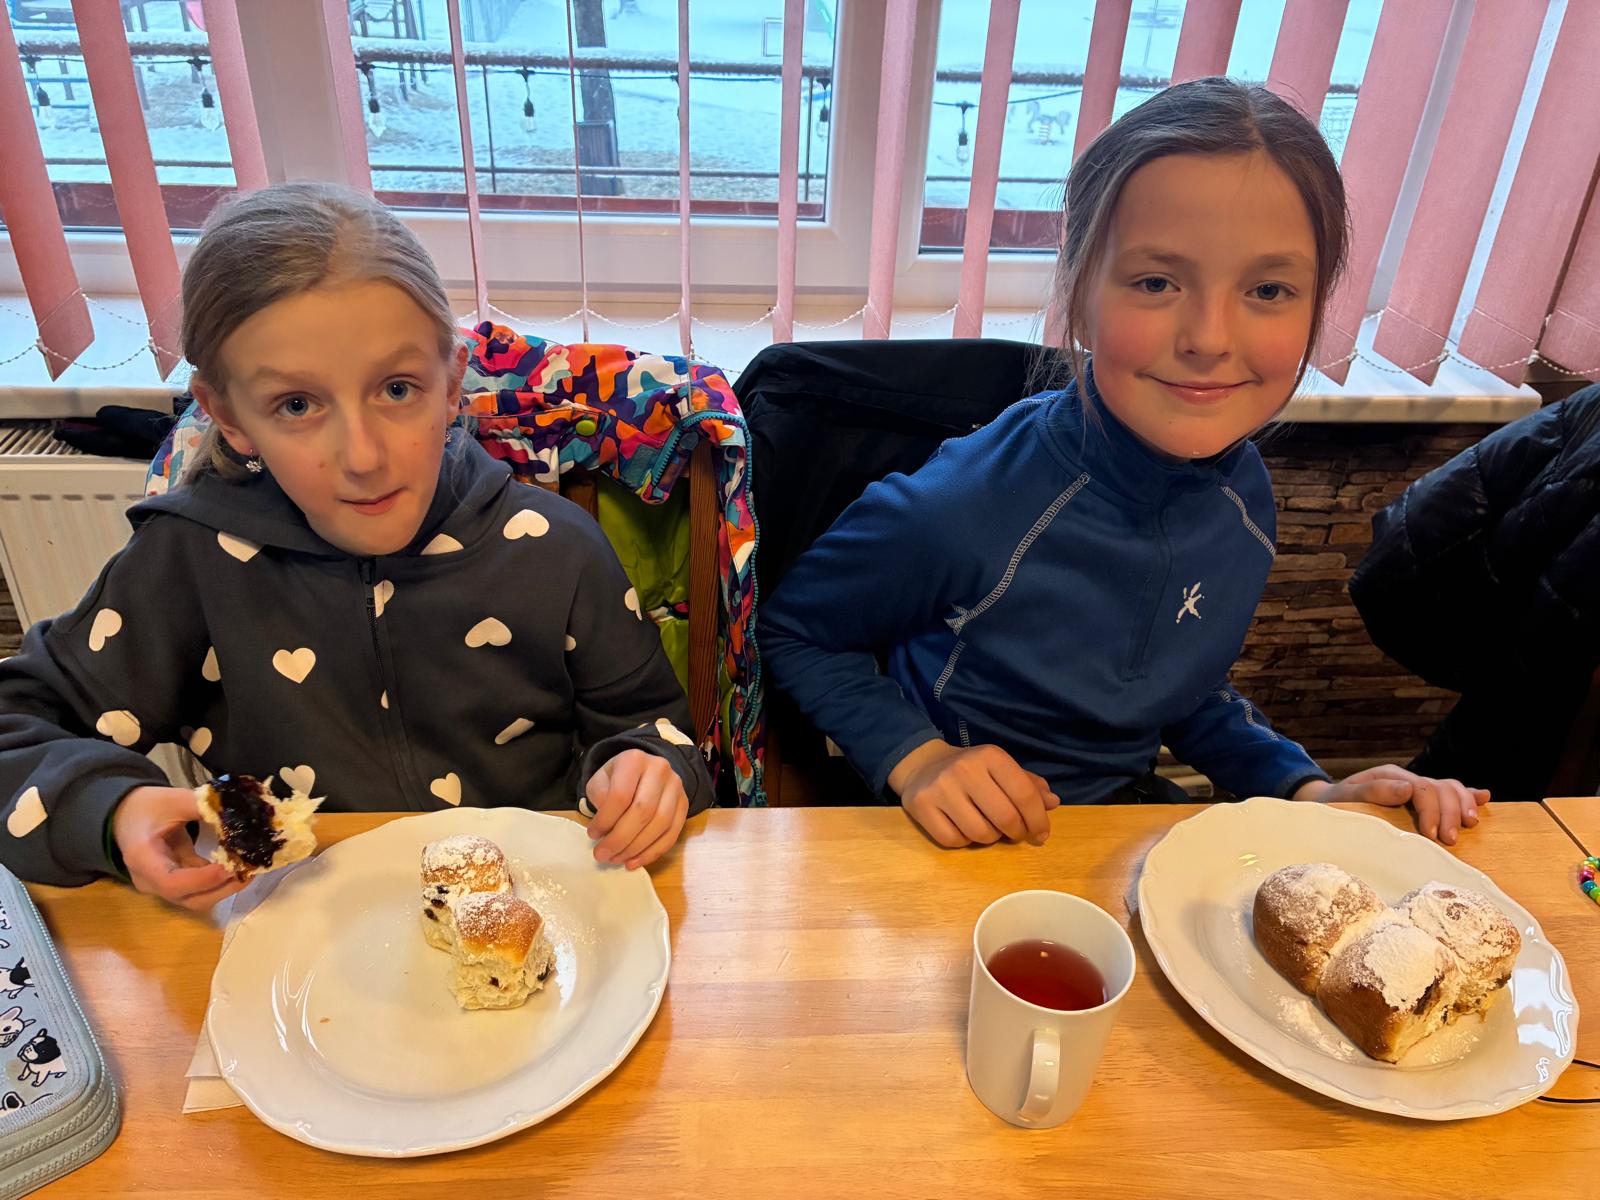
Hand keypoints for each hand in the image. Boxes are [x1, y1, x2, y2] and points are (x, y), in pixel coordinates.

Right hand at [111, 786, 246, 910]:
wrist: (125, 815)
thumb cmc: (146, 807)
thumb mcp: (173, 800)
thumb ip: (204, 806)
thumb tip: (240, 812)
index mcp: (142, 858)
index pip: (172, 882)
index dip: (204, 879)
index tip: (231, 866)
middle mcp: (149, 880)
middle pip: (188, 898)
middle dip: (222, 888)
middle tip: (250, 870)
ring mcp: (161, 885)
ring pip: (195, 898)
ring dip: (224, 887)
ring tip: (250, 868)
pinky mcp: (173, 882)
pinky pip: (197, 888)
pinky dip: (218, 880)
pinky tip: (238, 866)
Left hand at [583, 749, 688, 869]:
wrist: (644, 770)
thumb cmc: (617, 778)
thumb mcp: (601, 780)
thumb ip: (600, 798)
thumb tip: (605, 829)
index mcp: (634, 760)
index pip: (620, 795)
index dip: (605, 820)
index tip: (592, 835)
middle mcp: (660, 770)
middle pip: (643, 811)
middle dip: (620, 839)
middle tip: (603, 855)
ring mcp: (676, 787)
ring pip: (660, 824)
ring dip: (637, 848)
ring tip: (617, 859)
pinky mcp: (685, 804)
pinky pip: (672, 834)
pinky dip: (653, 852)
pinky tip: (635, 861)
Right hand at [888, 740, 1059, 848]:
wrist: (922, 765)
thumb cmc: (970, 770)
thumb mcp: (1000, 769)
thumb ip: (1028, 785)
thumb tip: (1053, 803)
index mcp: (990, 755)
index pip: (1024, 794)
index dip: (1038, 820)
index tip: (1041, 834)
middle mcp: (964, 769)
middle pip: (1005, 818)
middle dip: (1017, 833)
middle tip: (1017, 834)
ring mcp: (940, 788)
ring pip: (980, 834)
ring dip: (990, 838)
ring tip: (987, 827)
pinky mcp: (921, 806)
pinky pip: (954, 841)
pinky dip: (964, 841)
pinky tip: (963, 828)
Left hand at [1293, 765, 1489, 845]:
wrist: (1328, 803)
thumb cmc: (1336, 804)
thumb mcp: (1346, 797)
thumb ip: (1373, 791)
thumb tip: (1407, 788)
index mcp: (1390, 777)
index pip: (1422, 788)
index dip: (1431, 811)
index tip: (1433, 836)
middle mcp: (1407, 779)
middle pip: (1441, 788)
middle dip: (1450, 814)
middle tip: (1450, 841)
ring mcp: (1417, 787)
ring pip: (1450, 788)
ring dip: (1463, 806)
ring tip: (1469, 826)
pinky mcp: (1423, 798)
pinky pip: (1450, 791)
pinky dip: (1468, 795)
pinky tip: (1485, 798)